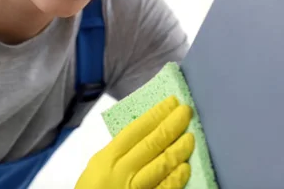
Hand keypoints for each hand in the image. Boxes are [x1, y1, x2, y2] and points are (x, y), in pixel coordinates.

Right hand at [75, 96, 194, 188]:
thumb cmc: (93, 188)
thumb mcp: (98, 164)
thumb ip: (119, 150)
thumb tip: (146, 132)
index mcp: (108, 157)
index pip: (136, 129)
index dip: (156, 114)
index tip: (171, 102)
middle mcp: (122, 170)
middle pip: (151, 143)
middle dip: (171, 125)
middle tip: (186, 112)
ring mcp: (135, 188)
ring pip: (161, 164)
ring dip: (178, 149)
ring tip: (191, 136)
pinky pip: (164, 188)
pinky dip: (176, 177)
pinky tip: (185, 166)